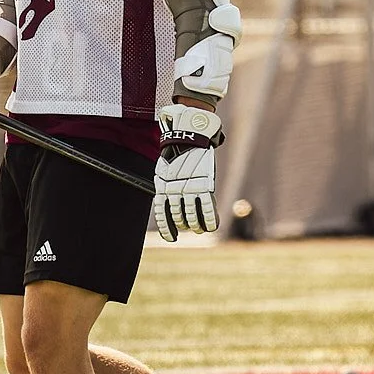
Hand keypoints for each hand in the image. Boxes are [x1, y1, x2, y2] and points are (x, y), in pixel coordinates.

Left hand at [153, 102, 220, 239]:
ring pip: (192, 216)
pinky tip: (211, 227)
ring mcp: (189, 189)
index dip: (166, 228)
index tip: (171, 239)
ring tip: (199, 228)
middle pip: (178, 217)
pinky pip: (206, 208)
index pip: (162, 213)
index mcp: (162, 186)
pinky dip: (209, 219)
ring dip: (195, 225)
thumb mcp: (164, 167)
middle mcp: (174, 191)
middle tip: (191, 226)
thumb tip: (166, 198)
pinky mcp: (203, 186)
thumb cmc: (175, 150)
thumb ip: (165, 183)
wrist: (188, 134)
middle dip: (184, 224)